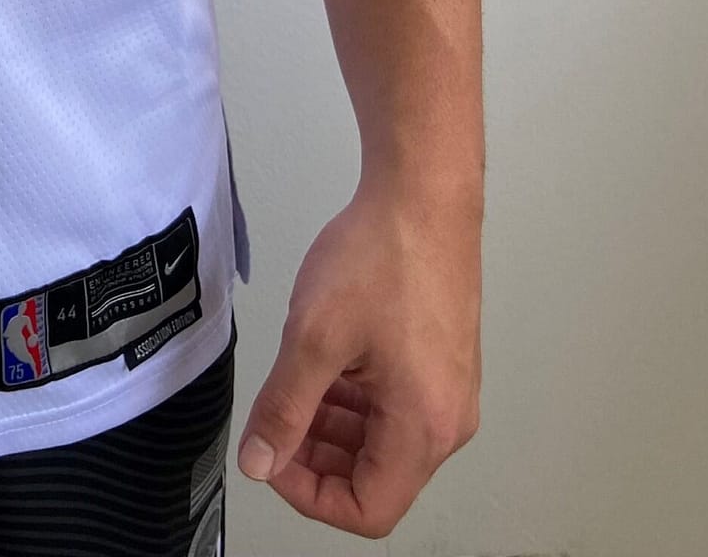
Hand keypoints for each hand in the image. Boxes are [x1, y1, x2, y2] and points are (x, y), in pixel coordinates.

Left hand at [236, 180, 480, 537]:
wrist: (423, 197)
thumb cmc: (381, 258)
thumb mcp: (314, 337)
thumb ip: (284, 407)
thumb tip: (259, 462)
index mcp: (424, 428)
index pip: (370, 510)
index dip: (310, 494)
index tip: (270, 456)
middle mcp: (447, 421)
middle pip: (376, 478)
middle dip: (315, 458)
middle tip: (271, 420)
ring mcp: (447, 392)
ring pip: (381, 441)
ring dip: (330, 427)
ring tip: (290, 385)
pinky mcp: (439, 363)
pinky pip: (391, 406)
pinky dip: (351, 400)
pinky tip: (320, 365)